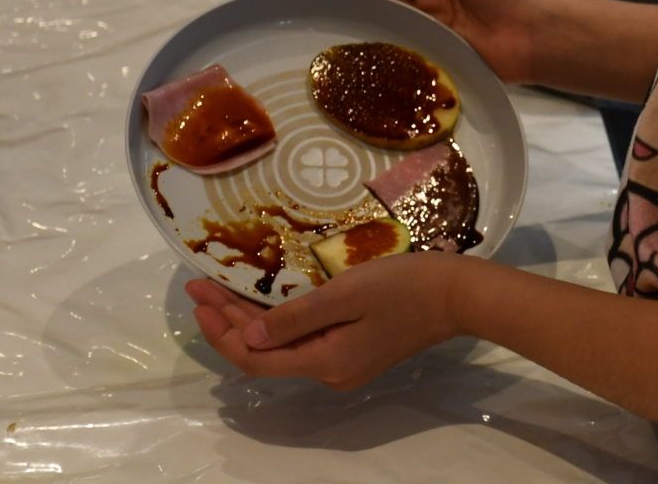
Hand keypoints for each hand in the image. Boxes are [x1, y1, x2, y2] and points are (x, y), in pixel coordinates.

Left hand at [186, 254, 465, 388]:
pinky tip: (263, 304)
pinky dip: (277, 324)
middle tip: (200, 287)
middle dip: (228, 322)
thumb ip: (295, 318)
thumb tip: (248, 338)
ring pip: (282, 347)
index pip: (255, 358)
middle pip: (265, 354)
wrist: (458, 295)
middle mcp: (329, 372)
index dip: (222, 332)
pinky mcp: (355, 349)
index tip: (200, 298)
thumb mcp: (346, 294)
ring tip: (219, 292)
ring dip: (249, 321)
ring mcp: (344, 363)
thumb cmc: (404, 286)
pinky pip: (303, 341)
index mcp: (325, 362)